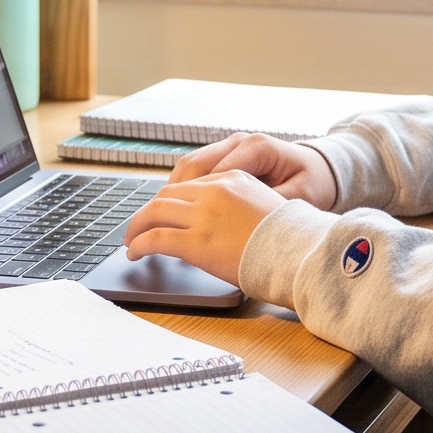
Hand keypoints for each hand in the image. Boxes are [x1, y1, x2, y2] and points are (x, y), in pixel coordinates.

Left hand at [123, 169, 288, 285]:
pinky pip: (155, 239)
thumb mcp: (267, 207)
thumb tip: (230, 224)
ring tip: (131, 240)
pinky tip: (135, 253)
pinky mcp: (196, 241)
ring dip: (137, 226)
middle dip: (149, 211)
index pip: (191, 184)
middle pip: (167, 194)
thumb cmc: (292, 238)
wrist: (301, 252)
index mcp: (233, 178)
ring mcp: (203, 215)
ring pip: (155, 212)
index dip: (171, 200)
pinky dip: (139, 244)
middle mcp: (214, 190)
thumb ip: (242, 207)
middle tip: (140, 225)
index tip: (163, 212)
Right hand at [171, 132, 338, 208]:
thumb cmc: (312, 182)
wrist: (319, 169)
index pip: (216, 170)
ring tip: (159, 215)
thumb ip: (271, 204)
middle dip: (174, 192)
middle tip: (157, 218)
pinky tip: (173, 208)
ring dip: (173, 189)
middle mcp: (239, 142)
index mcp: (257, 147)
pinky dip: (182, 187)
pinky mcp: (225, 157)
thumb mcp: (300, 196)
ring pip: (190, 164)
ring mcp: (230, 147)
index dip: (195, 196)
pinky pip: (196, 169)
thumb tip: (244, 220)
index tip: (180, 219)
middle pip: (195, 163)